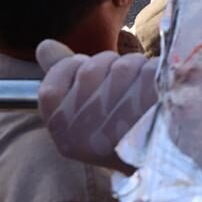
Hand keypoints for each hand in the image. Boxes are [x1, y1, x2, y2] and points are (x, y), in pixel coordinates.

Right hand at [36, 40, 157, 165]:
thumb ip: (62, 74)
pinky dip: (155, 72)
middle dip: (110, 67)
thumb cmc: (115, 128)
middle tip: (122, 91)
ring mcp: (119, 125)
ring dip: (135, 68)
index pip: (53, 81)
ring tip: (140, 94)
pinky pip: (149, 69)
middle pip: (93, 67)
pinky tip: (157, 92)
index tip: (90, 79)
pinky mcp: (152, 113)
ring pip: (123, 65)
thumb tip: (45, 46)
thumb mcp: (81, 107)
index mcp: (62, 131)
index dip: (75, 69)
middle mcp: (85, 132)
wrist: (157, 156)